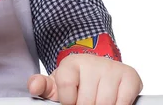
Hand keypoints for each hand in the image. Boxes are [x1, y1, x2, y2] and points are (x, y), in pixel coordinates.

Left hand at [27, 54, 142, 104]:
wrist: (99, 72)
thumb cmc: (76, 82)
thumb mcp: (57, 85)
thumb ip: (43, 86)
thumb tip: (32, 86)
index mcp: (71, 63)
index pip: (67, 90)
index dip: (69, 102)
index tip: (71, 101)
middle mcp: (92, 62)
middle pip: (88, 102)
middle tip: (87, 102)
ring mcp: (111, 68)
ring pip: (105, 104)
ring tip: (97, 102)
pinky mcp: (129, 76)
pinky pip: (123, 103)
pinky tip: (112, 102)